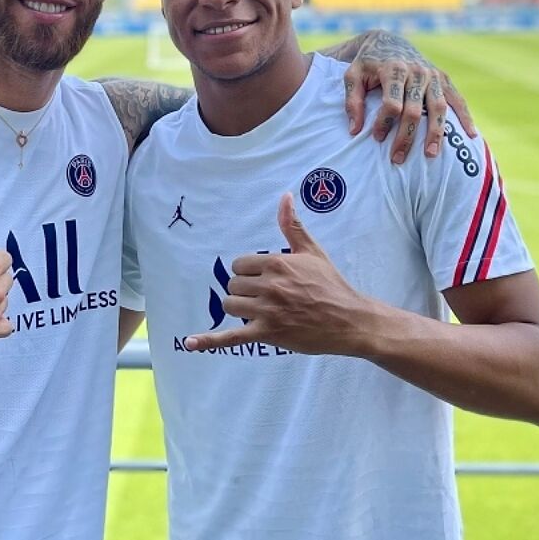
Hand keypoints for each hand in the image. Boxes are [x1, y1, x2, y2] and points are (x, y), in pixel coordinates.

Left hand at [184, 193, 382, 355]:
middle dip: (245, 290)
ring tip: (259, 310)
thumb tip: (285, 197)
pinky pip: (231, 337)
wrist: (349, 320)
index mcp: (277, 263)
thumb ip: (292, 225)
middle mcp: (269, 285)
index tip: (263, 278)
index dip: (248, 272)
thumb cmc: (331, 284)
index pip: (239, 264)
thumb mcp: (312, 251)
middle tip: (267, 296)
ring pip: (230, 305)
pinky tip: (189, 342)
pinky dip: (208, 341)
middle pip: (233, 284)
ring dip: (240, 307)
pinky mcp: (267, 334)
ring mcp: (266, 311)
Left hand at [341, 30, 476, 162]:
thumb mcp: (353, 76)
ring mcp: (433, 75)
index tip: (377, 138)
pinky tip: (471, 136)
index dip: (384, 123)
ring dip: (435, 133)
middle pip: (415, 110)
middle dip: (406, 137)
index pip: (392, 103)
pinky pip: (457, 100)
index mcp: (393, 69)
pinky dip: (465, 117)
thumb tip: (355, 130)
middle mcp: (417, 72)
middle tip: (398, 159)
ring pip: (438, 108)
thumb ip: (353, 101)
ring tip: (430, 155)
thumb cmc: (368, 64)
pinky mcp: (444, 78)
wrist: (388, 42)